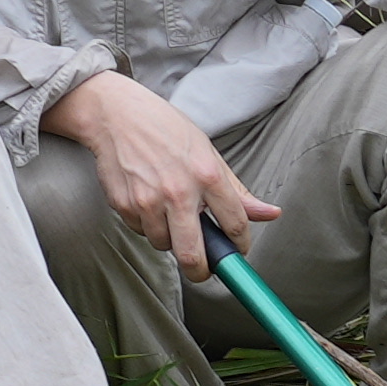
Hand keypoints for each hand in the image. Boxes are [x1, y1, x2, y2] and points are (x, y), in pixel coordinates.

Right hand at [47, 71, 280, 265]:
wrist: (116, 115)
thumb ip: (237, 191)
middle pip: (193, 255)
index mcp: (207, 175)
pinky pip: (140, 231)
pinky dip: (146, 224)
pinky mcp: (123, 204)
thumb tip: (271, 214)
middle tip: (203, 270)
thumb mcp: (208, 154)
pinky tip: (146, 200)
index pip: (235, 225)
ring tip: (168, 213)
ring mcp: (148, 200)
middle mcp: (178, 191)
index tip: (238, 249)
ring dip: (169, 238)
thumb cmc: (165, 130)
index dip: (240, 244)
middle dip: (201, 271)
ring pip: (163, 244)